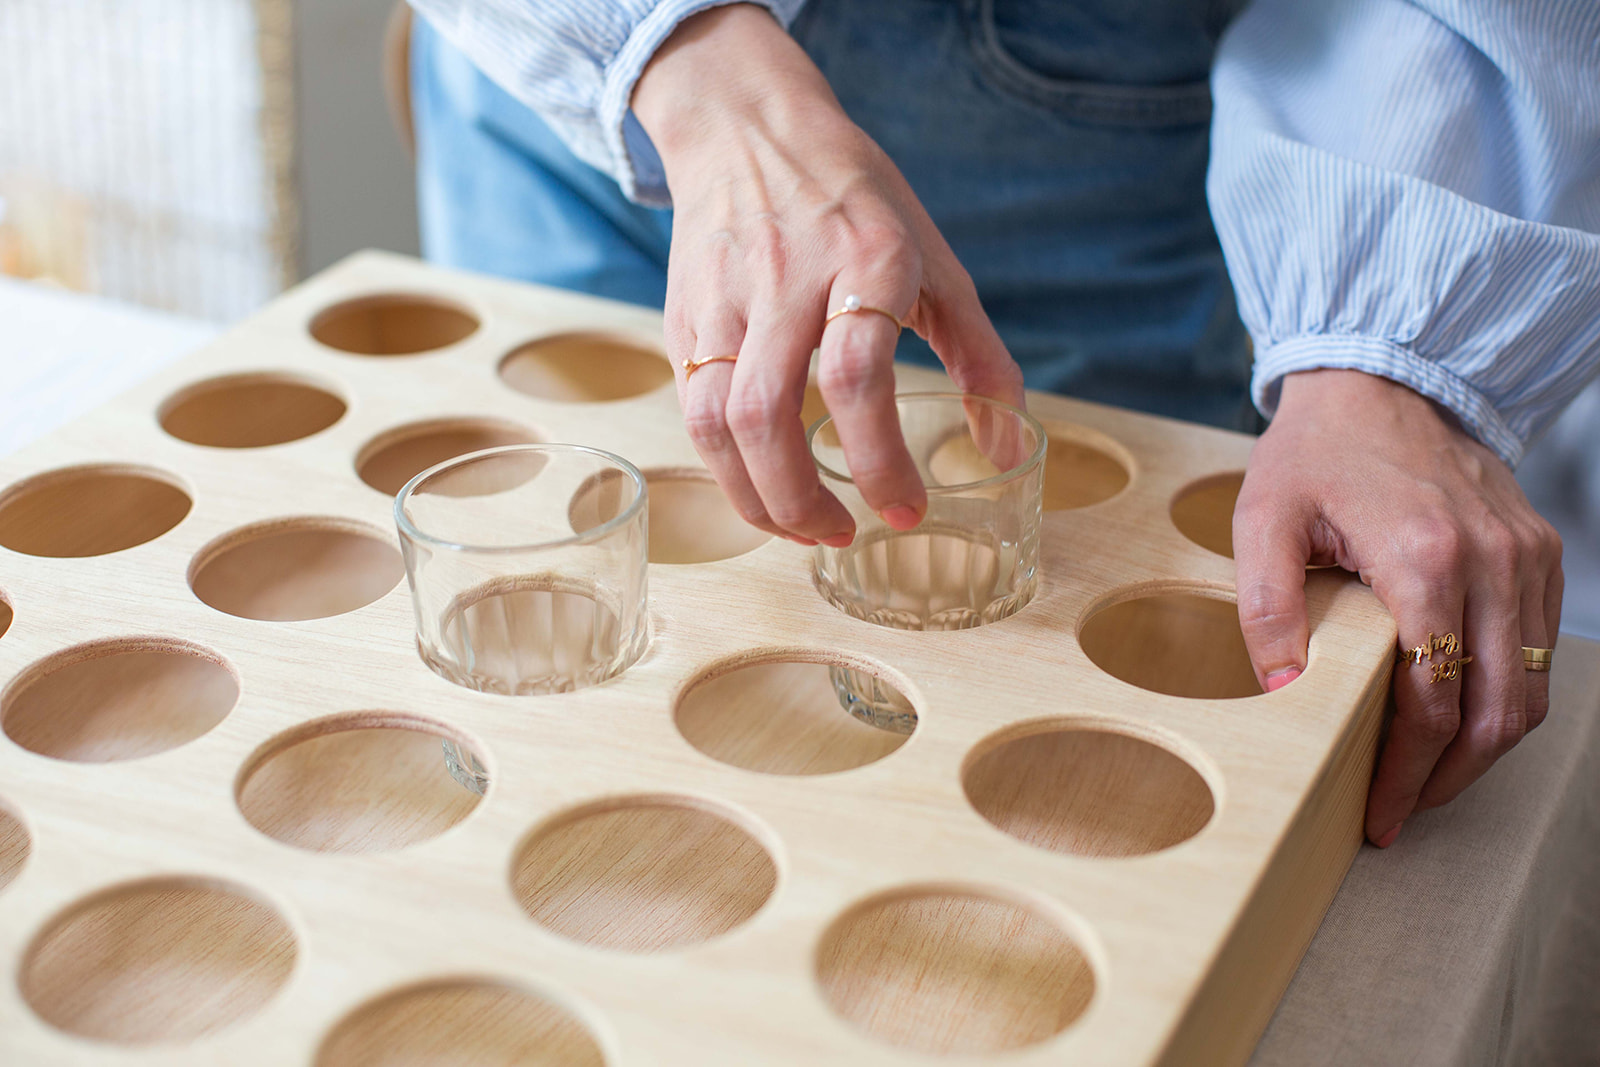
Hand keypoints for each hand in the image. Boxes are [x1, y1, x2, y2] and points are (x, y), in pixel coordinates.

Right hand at [632, 5, 1022, 544]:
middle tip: (842, 536)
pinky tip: (762, 490)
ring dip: (754, 496)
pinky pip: (692, 409)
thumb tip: (1009, 452)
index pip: (858, 374)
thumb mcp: (939, 263)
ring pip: (715, 420)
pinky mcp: (685, 317)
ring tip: (800, 530)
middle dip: (801, 498)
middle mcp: (787, 278)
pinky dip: (724, 468)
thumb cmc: (858, 203)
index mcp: (865, 258)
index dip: (880, 456)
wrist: (750, 131)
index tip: (905, 509)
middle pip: (769, 410)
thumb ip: (982, 358)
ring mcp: (725, 299)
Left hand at [1234, 370, 1562, 846]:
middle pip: (1496, 710)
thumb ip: (1267, 607)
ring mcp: (1526, 555)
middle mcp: (1492, 561)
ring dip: (1486, 747)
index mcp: (1424, 558)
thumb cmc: (1315, 451)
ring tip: (1430, 781)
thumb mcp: (1264, 521)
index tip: (1376, 813)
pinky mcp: (1539, 549)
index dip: (1405, 770)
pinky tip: (1460, 719)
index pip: (1432, 701)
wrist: (1380, 378)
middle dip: (1451, 779)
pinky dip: (1508, 695)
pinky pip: (1541, 646)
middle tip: (1402, 813)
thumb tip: (1281, 691)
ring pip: (1531, 688)